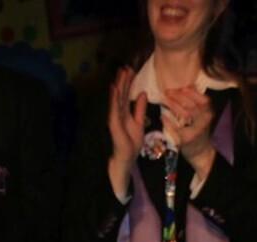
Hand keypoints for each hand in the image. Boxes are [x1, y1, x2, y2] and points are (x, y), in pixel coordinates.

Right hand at [107, 65, 146, 197]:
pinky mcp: (114, 124)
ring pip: (117, 99)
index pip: (126, 94)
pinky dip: (114, 98)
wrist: (127, 159)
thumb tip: (142, 94)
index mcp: (125, 113)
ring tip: (120, 73)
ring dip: (118, 86)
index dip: (128, 82)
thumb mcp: (139, 122)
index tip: (130, 69)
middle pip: (121, 94)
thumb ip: (139, 109)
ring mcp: (115, 118)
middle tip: (125, 66)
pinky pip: (114, 109)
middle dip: (123, 80)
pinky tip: (115, 88)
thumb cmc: (131, 144)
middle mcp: (118, 114)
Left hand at [162, 85, 215, 174]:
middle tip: (168, 91)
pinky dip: (168, 122)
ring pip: (184, 115)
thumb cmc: (199, 131)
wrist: (200, 152)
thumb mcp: (202, 116)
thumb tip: (189, 86)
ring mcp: (195, 131)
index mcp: (208, 114)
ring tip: (164, 99)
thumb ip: (198, 103)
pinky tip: (162, 116)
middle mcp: (203, 121)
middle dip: (179, 97)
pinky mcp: (185, 139)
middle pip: (192, 106)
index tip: (182, 87)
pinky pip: (175, 128)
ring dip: (173, 105)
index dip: (192, 92)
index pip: (203, 100)